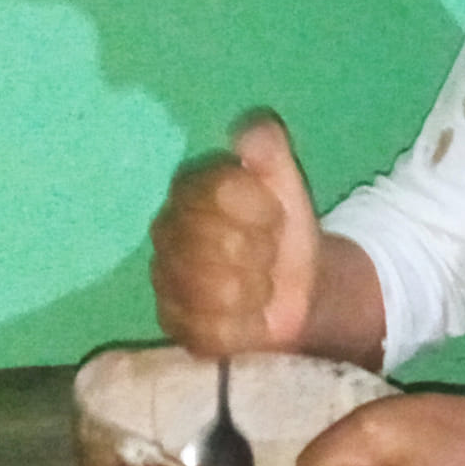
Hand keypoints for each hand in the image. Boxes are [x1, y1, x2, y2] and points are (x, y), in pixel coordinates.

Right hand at [150, 111, 319, 356]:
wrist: (300, 285)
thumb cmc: (284, 228)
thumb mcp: (286, 178)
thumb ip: (268, 145)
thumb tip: (245, 132)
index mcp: (187, 188)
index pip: (219, 191)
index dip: (261, 207)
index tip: (276, 215)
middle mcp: (164, 231)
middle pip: (220, 244)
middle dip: (262, 253)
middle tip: (269, 254)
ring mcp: (164, 281)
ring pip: (217, 291)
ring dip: (257, 292)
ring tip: (262, 285)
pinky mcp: (175, 327)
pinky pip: (214, 332)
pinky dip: (246, 328)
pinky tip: (252, 317)